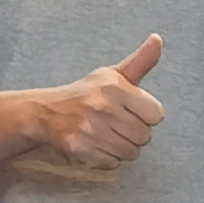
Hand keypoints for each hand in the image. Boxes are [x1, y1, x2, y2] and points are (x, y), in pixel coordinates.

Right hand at [39, 34, 165, 169]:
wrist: (45, 112)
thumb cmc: (86, 94)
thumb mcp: (113, 75)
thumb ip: (141, 62)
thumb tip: (158, 38)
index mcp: (114, 86)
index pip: (156, 115)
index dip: (145, 115)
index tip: (130, 111)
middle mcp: (102, 107)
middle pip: (145, 136)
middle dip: (134, 133)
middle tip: (116, 124)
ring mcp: (90, 129)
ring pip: (131, 152)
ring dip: (122, 147)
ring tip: (106, 134)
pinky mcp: (80, 149)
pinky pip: (113, 163)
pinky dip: (107, 158)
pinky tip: (95, 144)